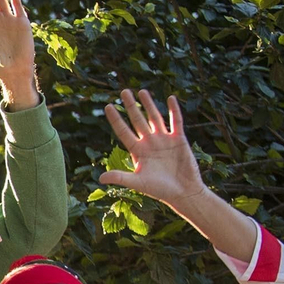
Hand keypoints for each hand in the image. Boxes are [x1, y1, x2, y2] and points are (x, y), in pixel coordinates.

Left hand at [100, 90, 206, 208]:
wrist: (183, 192)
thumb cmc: (159, 190)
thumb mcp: (138, 183)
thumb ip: (120, 178)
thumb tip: (100, 178)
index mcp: (138, 151)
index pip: (123, 131)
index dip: (116, 119)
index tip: (108, 106)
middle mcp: (149, 142)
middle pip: (137, 120)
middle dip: (130, 106)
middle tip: (123, 92)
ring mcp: (164, 140)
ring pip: (154, 118)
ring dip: (148, 105)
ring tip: (141, 91)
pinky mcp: (179, 139)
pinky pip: (176, 121)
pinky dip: (174, 110)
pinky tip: (170, 98)